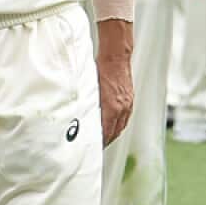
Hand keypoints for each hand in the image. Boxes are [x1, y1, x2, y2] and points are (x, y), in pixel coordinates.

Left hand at [97, 19, 133, 145]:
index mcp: (111, 107)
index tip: (91, 148)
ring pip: (120, 126)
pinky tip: (112, 125)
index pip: (105, 132)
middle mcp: (122, 108)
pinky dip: (118, 124)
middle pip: (114, 132)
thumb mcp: (89, 87)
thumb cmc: (101, 68)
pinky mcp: (129, 100)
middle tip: (95, 147)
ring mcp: (127, 104)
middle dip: (105, 141)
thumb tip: (76, 114)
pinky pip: (124, 118)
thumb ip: (86, 102)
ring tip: (103, 140)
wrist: (116, 56)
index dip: (99, 142)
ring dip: (112, 134)